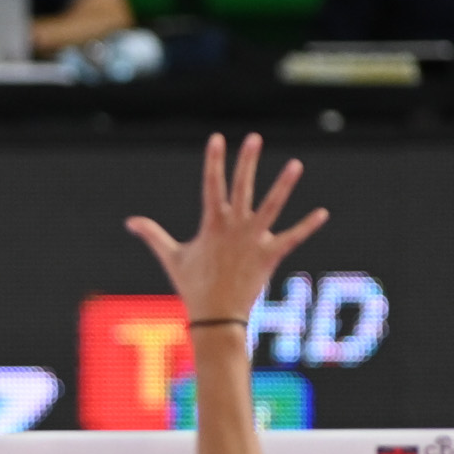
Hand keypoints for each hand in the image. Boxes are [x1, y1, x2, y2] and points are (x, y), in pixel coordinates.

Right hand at [126, 133, 327, 324]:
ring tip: (295, 164)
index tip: (217, 139)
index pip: (211, 184)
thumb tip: (130, 222)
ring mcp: (255, 239)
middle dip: (247, 161)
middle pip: (242, 187)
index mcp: (211, 224)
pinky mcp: (271, 255)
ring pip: (273, 206)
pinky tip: (322, 213)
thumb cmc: (192, 285)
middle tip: (254, 138)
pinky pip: (293, 238)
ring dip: (284, 185)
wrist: (216, 315)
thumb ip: (153, 235)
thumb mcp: (171, 257)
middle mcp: (235, 227)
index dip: (213, 160)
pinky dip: (307, 226)